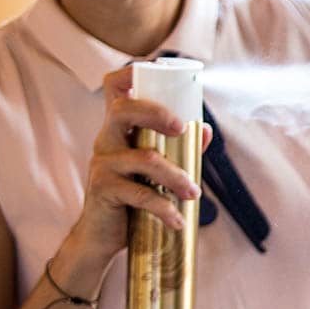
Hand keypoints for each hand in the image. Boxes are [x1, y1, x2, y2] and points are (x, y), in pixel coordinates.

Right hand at [68, 66, 213, 263]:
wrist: (102, 236)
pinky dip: (165, 208)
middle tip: (183, 129)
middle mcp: (106, 140)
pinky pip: (140, 194)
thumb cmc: (132, 197)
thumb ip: (181, 149)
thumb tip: (206, 129)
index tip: (162, 73)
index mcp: (119, 129)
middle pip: (123, 110)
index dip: (132, 73)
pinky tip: (178, 220)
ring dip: (176, 176)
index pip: (115, 88)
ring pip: (143, 158)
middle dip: (156, 113)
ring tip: (194, 194)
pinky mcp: (103, 190)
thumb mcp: (156, 171)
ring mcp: (102, 164)